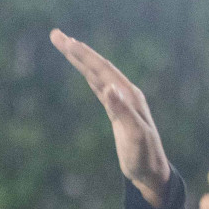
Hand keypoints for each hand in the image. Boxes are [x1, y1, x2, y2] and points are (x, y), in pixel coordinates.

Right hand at [50, 29, 171, 207]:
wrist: (152, 173)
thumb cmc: (143, 157)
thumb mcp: (134, 135)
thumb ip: (122, 110)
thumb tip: (109, 87)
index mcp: (130, 95)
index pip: (102, 69)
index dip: (83, 54)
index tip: (65, 41)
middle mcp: (127, 93)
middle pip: (99, 66)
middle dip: (77, 50)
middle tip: (56, 35)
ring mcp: (123, 100)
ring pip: (98, 73)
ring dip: (81, 59)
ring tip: (64, 45)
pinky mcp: (117, 110)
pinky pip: (99, 85)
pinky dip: (88, 74)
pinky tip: (83, 70)